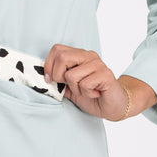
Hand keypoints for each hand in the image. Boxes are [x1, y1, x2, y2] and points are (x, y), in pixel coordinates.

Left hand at [41, 45, 156, 120]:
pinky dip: (86, 93)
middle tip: (69, 86)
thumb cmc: (91, 96)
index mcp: (79, 55)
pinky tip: (95, 93)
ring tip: (86, 91)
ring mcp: (98, 64)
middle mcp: (89, 56)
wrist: (113, 106)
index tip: (51, 80)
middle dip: (59, 77)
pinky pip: (84, 84)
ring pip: (71, 75)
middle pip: (62, 57)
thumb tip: (42, 77)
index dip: (49, 65)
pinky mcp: (105, 74)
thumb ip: (58, 81)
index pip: (57, 49)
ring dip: (76, 89)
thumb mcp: (69, 88)